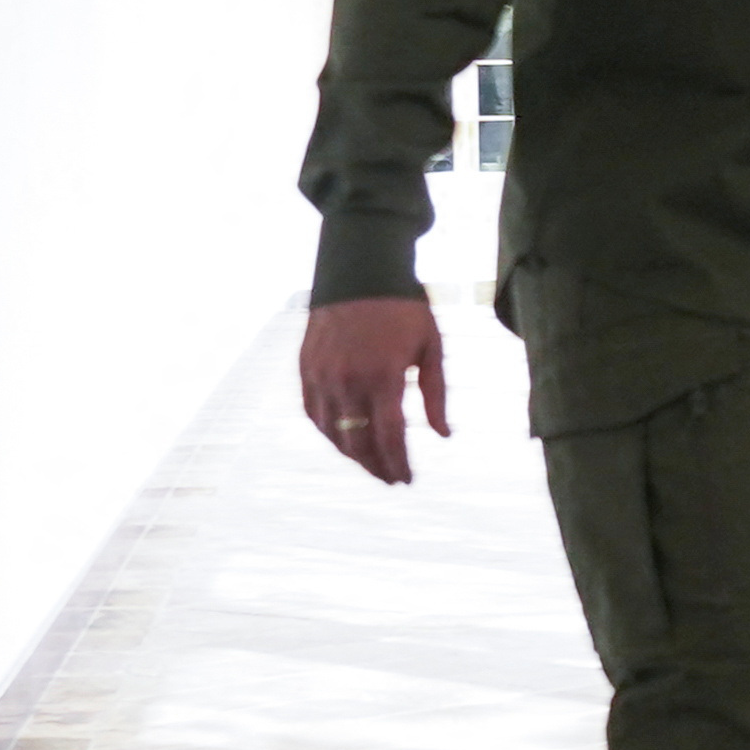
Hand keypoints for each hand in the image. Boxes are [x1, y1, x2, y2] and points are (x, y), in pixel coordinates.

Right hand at [300, 294, 447, 485]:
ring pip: (333, 433)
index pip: (390, 438)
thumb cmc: (403, 308)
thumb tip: (443, 435)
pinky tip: (345, 440)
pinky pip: (314, 414)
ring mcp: (323, 376)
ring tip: (371, 464)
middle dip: (377, 467)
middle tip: (391, 479)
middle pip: (359, 443)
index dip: (398, 464)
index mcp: (384, 376)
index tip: (407, 480)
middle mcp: (348, 381)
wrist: (359, 270)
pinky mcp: (306, 369)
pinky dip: (329, 433)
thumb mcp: (431, 346)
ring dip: (353, 455)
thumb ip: (436, 394)